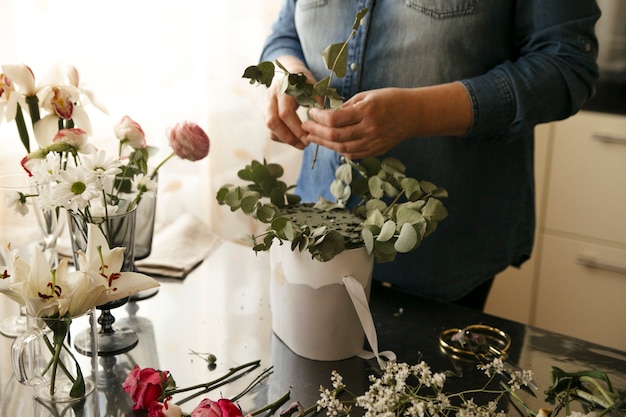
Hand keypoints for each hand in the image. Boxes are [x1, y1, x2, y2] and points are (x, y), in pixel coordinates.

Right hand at [262, 56, 316, 149]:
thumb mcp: (313, 86)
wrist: (288, 72)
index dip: (296, 129)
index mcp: (284, 89)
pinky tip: (294, 139)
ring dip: (285, 139)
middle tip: (303, 145)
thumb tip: (323, 119)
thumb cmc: (303, 82)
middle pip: (272, 122)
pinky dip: (281, 137)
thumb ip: (318, 100)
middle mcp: (271, 96)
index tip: (308, 139)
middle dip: (288, 137)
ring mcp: (265, 104)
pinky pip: (270, 130)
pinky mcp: (264, 112)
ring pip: (269, 127)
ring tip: (300, 145)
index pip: (286, 113)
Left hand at [302, 84, 471, 158]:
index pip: (334, 118)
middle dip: (316, 132)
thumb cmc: (390, 99)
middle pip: (335, 136)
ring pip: (341, 148)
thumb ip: (346, 106)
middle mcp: (370, 128)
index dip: (318, 117)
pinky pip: (352, 154)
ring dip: (324, 143)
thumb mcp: (367, 95)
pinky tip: (330, 144)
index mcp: (367, 110)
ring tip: (312, 137)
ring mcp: (373, 142)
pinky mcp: (376, 151)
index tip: (311, 112)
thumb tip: (325, 115)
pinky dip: (338, 150)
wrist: (414, 114)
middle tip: (305, 127)